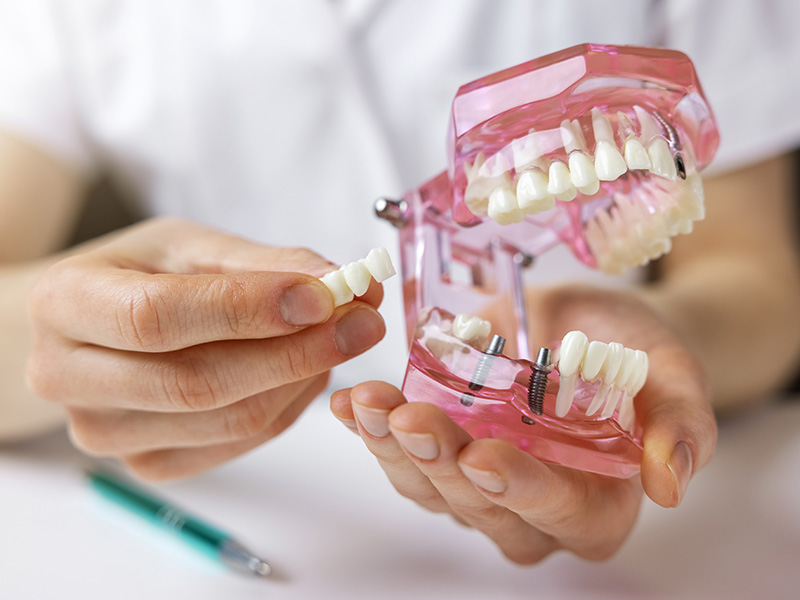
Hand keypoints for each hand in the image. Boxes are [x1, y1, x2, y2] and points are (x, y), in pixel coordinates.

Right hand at [27, 217, 385, 479]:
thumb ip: (265, 264)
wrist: (100, 324)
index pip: (158, 316)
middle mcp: (68, 377)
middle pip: (198, 382)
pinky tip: (306, 370)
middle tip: (365, 321)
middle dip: (298, 351)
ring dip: (302, 379)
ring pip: (229, 419)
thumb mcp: (194, 247)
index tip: (325, 295)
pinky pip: (237, 444)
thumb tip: (342, 282)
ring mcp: (105, 433)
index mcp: (65, 303)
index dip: (248, 309)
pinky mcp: (145, 464)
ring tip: (340, 337)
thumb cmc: (143, 275)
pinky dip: (287, 405)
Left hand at [330, 284, 715, 562]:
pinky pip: (402, 454)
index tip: (484, 457)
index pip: (562, 513)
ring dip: (393, 448)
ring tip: (369, 404)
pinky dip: (373, 428)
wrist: (588, 325)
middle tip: (410, 417)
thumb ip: (682, 423)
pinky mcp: (443, 455)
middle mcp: (533, 510)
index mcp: (597, 504)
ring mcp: (480, 486)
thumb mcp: (671, 371)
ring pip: (430, 488)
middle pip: (481, 506)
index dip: (522, 491)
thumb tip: (671, 485)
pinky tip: (352, 402)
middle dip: (440, 463)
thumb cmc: (635, 351)